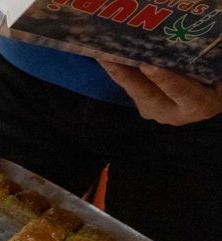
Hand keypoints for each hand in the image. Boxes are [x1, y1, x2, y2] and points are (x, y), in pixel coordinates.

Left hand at [100, 61, 221, 125]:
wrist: (209, 101)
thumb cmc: (216, 83)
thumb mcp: (217, 78)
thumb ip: (205, 68)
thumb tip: (192, 53)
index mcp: (198, 105)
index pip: (180, 92)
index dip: (165, 80)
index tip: (148, 66)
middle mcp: (173, 114)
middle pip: (148, 95)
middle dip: (128, 78)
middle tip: (112, 60)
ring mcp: (157, 113)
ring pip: (136, 93)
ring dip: (118, 74)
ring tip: (103, 56)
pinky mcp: (146, 107)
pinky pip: (133, 89)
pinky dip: (121, 74)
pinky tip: (108, 60)